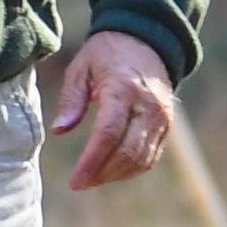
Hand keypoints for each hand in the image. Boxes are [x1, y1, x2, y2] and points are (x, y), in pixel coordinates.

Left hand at [51, 31, 175, 190]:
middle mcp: (149, 106)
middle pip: (128, 151)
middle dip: (102, 173)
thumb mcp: (80, 68)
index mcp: (123, 90)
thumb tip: (59, 131)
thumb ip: (71, 100)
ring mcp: (162, 117)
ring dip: (116, 175)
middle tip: (79, 184)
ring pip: (142, 158)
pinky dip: (132, 169)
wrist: (146, 41)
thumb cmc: (106, 54)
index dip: (91, 161)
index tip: (74, 180)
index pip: (109, 134)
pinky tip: (110, 173)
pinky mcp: (167, 124)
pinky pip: (152, 154)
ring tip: (90, 180)